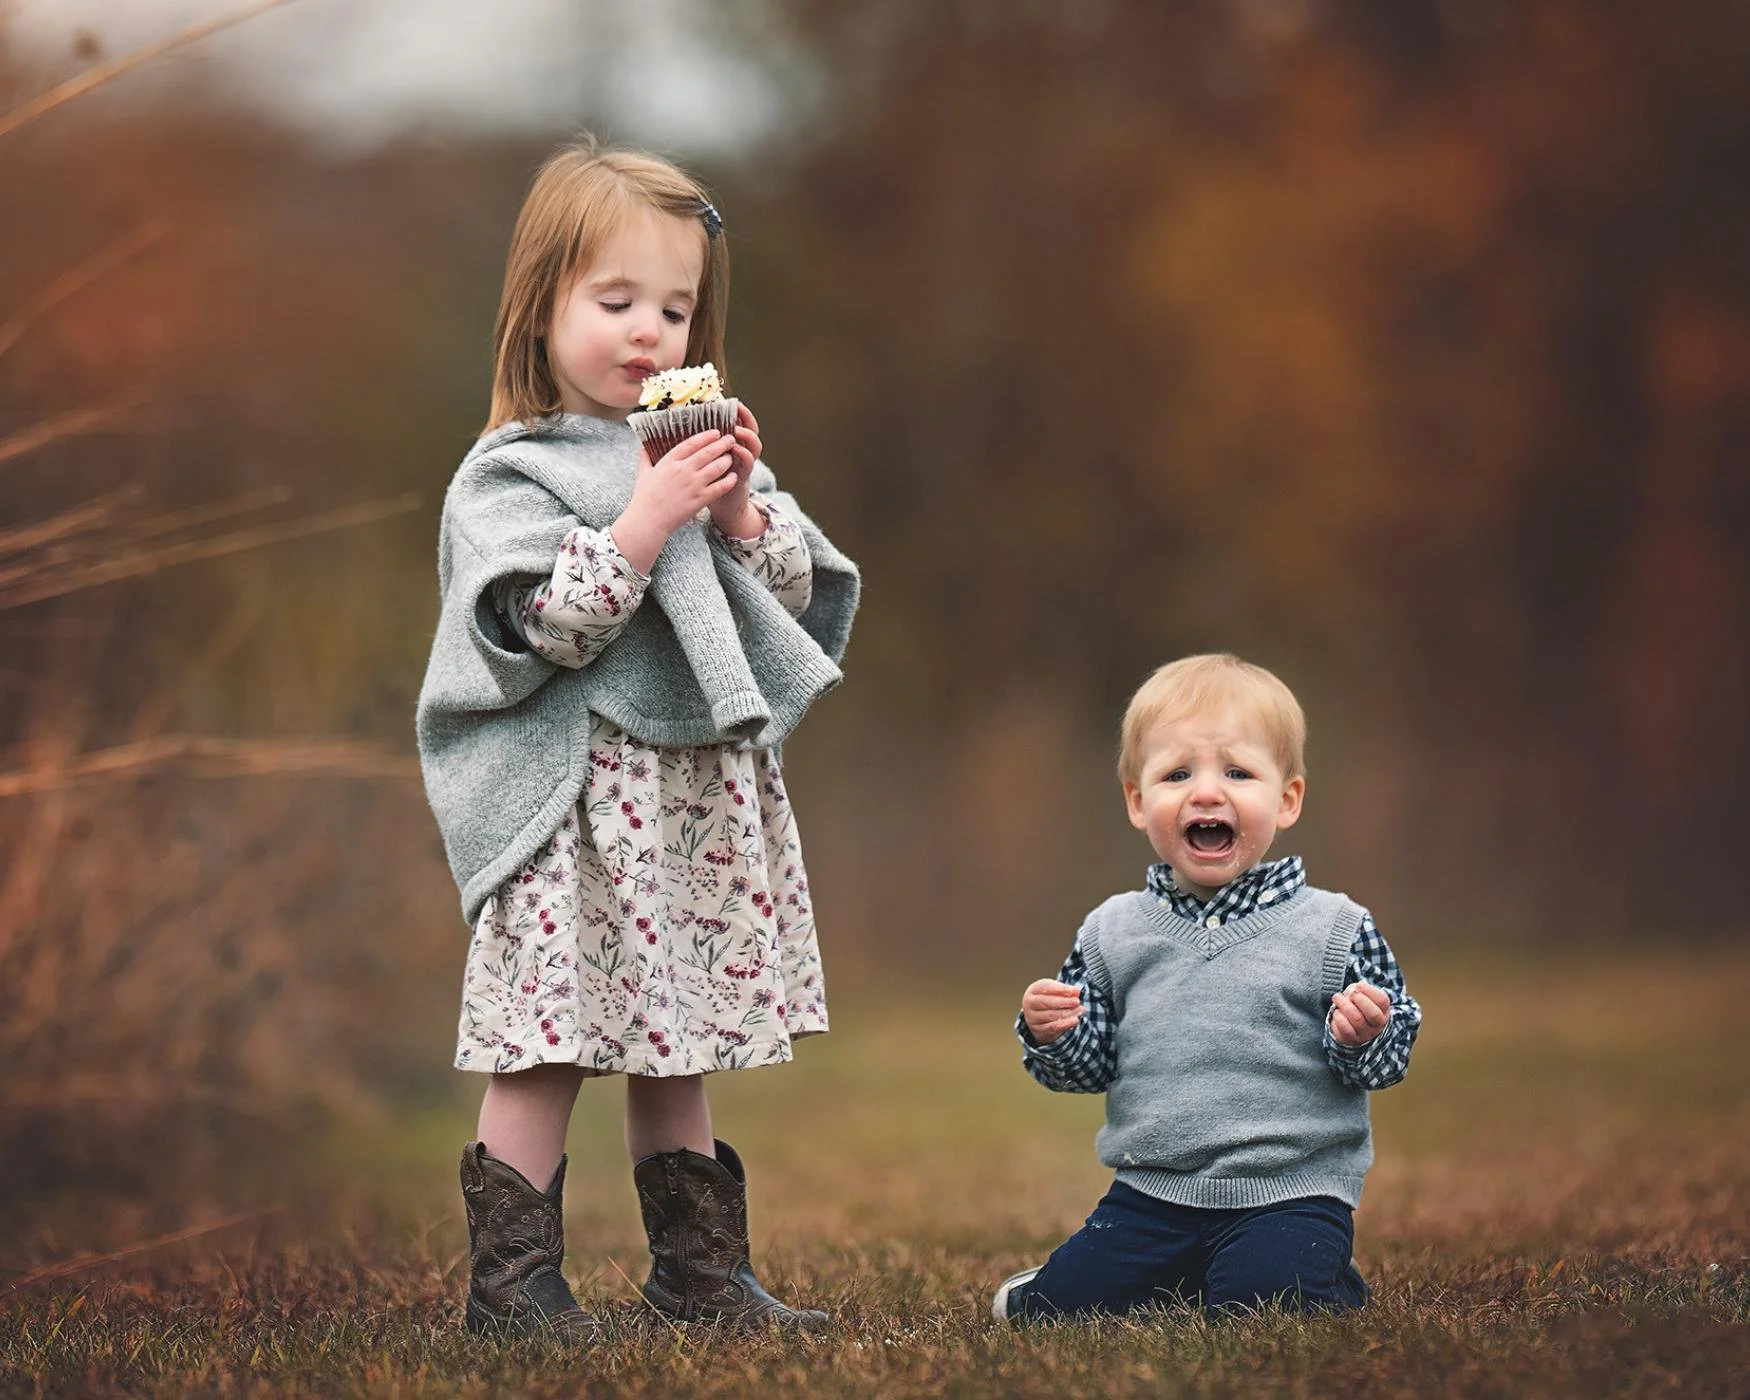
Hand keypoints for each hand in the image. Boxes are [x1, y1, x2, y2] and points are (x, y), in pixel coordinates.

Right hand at [612, 430, 736, 572]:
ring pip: (717, 467)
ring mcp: (692, 485)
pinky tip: (734, 477)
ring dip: (727, 460)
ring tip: (731, 457)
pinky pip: (720, 487)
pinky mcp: (700, 499)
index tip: (716, 432)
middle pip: (708, 452)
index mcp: (669, 462)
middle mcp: (683, 470)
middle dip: (722, 444)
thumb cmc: (644, 498)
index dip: (706, 436)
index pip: (691, 443)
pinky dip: (729, 481)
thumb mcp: (643, 474)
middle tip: (731, 439)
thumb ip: (645, 458)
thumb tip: (643, 446)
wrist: (648, 521)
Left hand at [707, 402, 764, 538]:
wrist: (721, 506)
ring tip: (737, 430)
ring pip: (754, 446)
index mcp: (732, 445)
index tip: (733, 402)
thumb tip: (680, 426)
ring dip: (747, 436)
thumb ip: (699, 444)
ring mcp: (745, 464)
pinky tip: (736, 450)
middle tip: (739, 409)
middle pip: (751, 430)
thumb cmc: (709, 481)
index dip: (738, 412)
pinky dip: (744, 455)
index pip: (739, 423)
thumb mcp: (706, 459)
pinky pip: (748, 464)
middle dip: (747, 418)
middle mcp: (742, 452)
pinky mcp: (744, 477)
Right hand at [1021, 979, 1084, 1045]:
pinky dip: (1065, 1024)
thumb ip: (1065, 990)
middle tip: (1077, 1002)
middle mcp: (1029, 1003)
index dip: (1061, 989)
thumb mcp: (1055, 991)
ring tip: (1080, 1010)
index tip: (1075, 991)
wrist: (1038, 1017)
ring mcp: (1032, 1017)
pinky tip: (1075, 1020)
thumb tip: (1076, 991)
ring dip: (1067, 1013)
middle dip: (1064, 1002)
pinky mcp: (1038, 1029)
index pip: (1046, 988)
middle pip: (1046, 1002)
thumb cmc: (1049, 999)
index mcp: (1033, 990)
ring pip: (1050, 1015)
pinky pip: (1052, 1027)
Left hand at [1329, 981, 1390, 1046]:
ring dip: (1344, 1005)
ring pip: (1357, 1020)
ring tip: (1337, 998)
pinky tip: (1337, 1012)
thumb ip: (1359, 990)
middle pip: (1372, 1013)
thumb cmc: (1358, 1006)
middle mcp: (1377, 1025)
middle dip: (1359, 1000)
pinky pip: (1345, 1029)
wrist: (1353, 1027)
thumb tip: (1353, 990)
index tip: (1359, 985)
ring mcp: (1365, 1034)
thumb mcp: (1362, 995)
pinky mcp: (1351, 1039)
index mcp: (1383, 1011)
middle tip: (1350, 993)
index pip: (1382, 1001)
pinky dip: (1338, 1018)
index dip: (1370, 991)